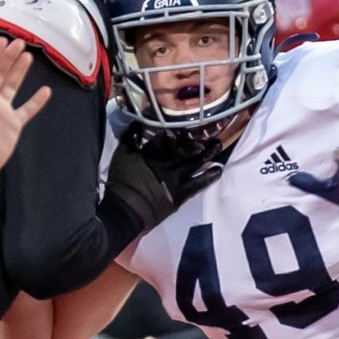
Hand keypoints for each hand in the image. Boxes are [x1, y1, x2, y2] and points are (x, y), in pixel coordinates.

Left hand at [0, 39, 52, 208]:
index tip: (2, 42)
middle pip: (0, 72)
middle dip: (9, 57)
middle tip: (19, 43)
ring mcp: (2, 110)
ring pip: (13, 85)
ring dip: (20, 71)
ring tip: (28, 56)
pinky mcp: (13, 123)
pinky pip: (27, 109)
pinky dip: (37, 101)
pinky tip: (44, 92)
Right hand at [102, 124, 223, 235]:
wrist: (126, 213)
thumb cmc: (120, 185)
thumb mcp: (120, 157)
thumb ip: (129, 140)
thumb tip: (135, 124)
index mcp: (149, 155)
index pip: (161, 141)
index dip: (170, 136)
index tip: (178, 130)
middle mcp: (164, 165)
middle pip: (183, 150)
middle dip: (196, 141)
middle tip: (209, 134)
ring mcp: (174, 180)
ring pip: (193, 164)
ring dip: (207, 155)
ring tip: (218, 146)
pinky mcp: (179, 195)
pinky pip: (197, 184)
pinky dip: (209, 177)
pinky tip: (218, 170)